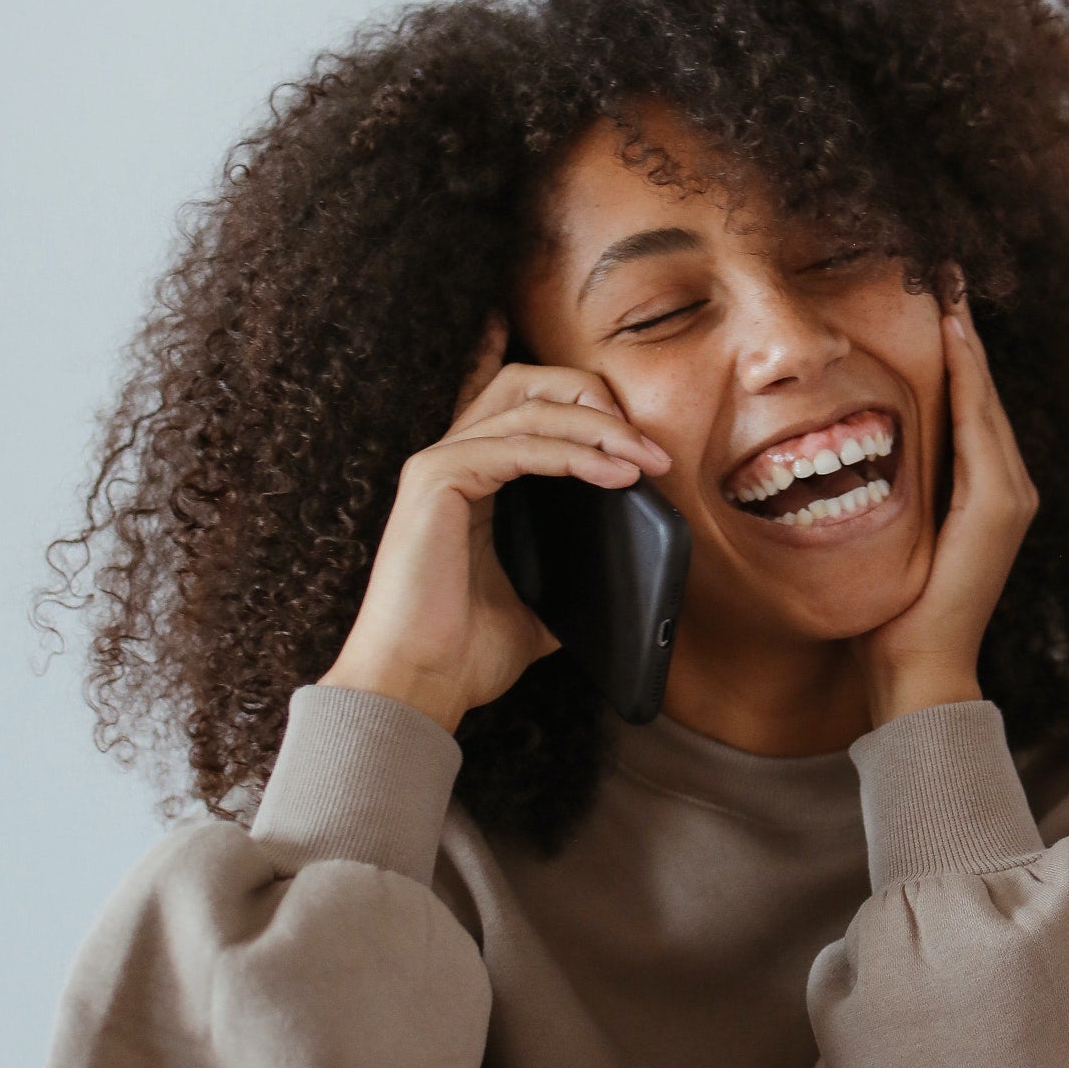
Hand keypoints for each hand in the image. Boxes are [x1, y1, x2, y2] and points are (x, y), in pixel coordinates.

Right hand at [321, 321, 671, 733]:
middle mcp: (452, 458)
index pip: (530, 405)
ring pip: (531, 407)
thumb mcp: (542, 603)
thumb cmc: (465, 651)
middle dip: (595, 396)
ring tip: (648, 461)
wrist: (420, 686)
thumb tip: (634, 572)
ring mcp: (440, 463)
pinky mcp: (437, 479)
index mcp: (473, 478)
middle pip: (527, 381)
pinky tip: (615, 476)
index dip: (590, 409)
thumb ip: (574, 571)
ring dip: (600, 428)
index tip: (646, 450)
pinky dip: (575, 455)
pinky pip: (520, 447)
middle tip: (648, 445)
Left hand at [856, 299, 1037, 725]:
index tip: (931, 295)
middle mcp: (1005, 485)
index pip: (964, 403)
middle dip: (964, 329)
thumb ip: (883, 493)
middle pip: (982, 389)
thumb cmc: (890, 613)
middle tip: (944, 270)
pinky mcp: (1001, 505)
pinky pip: (981, 426)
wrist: (916, 670)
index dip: (953, 348)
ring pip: (986, 398)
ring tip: (950, 287)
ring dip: (969, 340)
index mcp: (979, 491)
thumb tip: (829, 457)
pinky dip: (972, 379)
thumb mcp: (883, 536)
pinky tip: (957, 337)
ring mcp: (1009, 495)